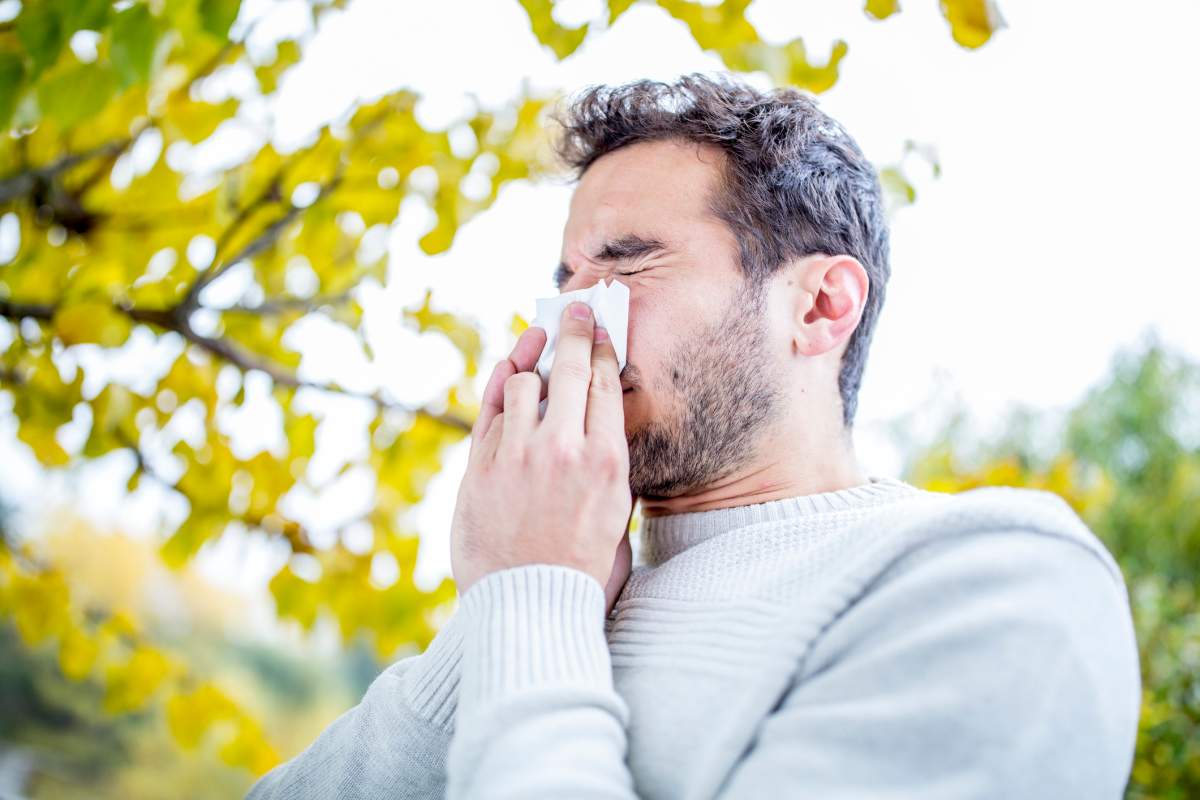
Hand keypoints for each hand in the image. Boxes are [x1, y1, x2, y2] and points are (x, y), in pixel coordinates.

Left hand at [451, 302, 633, 616]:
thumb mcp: (619, 515)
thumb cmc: (584, 569)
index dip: (601, 347)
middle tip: (575, 309)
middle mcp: (563, 449)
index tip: (600, 328)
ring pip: (523, 383)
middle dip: (573, 330)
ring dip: (532, 366)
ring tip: (538, 353)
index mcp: (607, 461)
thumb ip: (610, 465)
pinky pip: (490, 410)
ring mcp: (517, 455)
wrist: (530, 606)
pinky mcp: (480, 467)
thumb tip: (600, 422)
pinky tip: (509, 372)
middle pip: (567, 367)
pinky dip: (501, 387)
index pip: (604, 382)